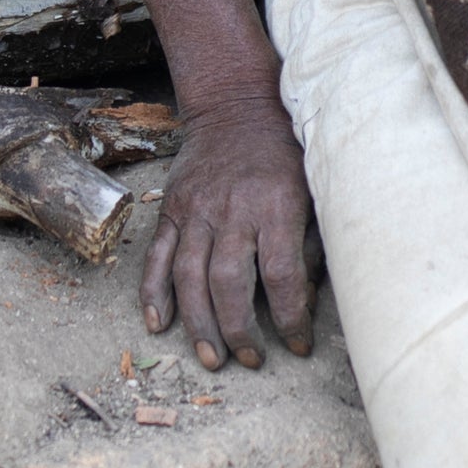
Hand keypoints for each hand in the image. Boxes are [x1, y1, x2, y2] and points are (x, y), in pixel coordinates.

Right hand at [144, 91, 320, 363]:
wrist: (237, 107)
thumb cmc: (286, 154)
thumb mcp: (314, 191)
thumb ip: (312, 245)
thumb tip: (306, 300)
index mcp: (276, 205)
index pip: (282, 276)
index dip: (291, 318)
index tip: (298, 346)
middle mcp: (232, 210)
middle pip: (229, 283)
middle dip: (239, 330)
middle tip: (249, 360)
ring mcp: (196, 210)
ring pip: (189, 277)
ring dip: (198, 324)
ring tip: (211, 358)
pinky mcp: (172, 209)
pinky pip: (157, 257)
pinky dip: (153, 293)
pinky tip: (157, 324)